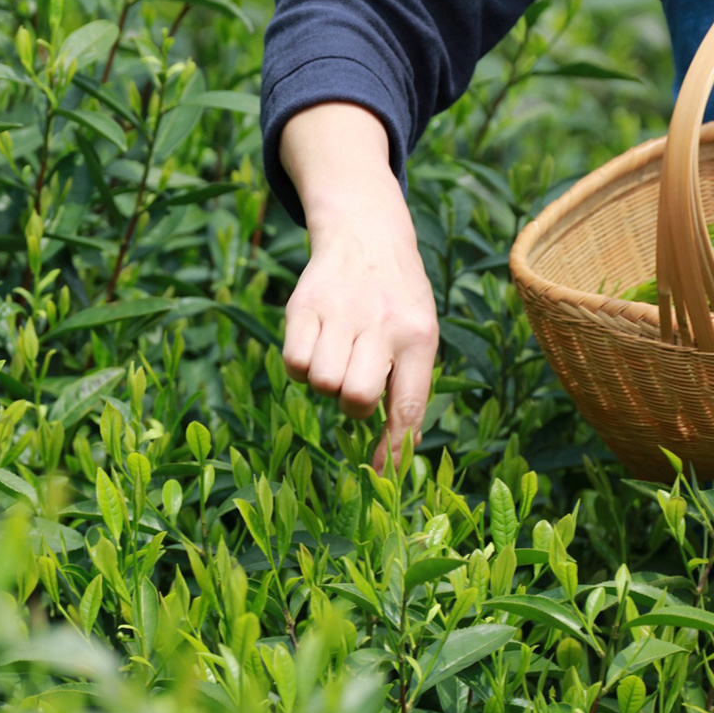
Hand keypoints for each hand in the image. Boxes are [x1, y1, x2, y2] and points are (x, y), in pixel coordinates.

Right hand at [279, 103, 439, 471]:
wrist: (366, 232)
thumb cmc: (398, 300)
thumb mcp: (420, 334)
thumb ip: (409, 386)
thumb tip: (402, 448)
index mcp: (419, 337)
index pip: (406, 406)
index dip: (392, 450)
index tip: (381, 480)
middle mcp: (382, 324)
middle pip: (354, 398)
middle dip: (351, 404)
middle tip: (356, 383)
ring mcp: (341, 312)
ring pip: (320, 382)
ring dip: (325, 381)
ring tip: (339, 354)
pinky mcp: (305, 304)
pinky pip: (293, 361)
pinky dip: (300, 364)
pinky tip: (316, 343)